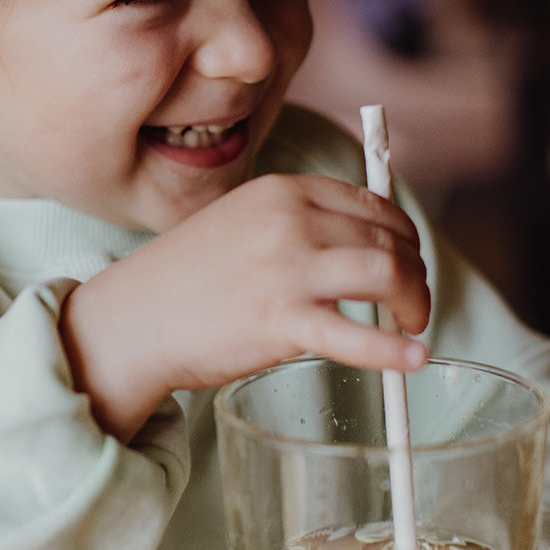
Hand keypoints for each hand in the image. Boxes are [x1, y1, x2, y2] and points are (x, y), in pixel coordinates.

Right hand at [60, 173, 429, 439]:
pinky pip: (357, 335)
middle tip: (410, 301)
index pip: (372, 203)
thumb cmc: (185, 276)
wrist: (134, 317)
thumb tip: (361, 241)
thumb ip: (294, 222)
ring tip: (411, 325)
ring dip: (415, 301)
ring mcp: (286, 269)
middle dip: (413, 271)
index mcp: (281, 191)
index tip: (406, 260)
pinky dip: (395, 349)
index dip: (403, 234)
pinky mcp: (280, 321)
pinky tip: (415, 358)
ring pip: (387, 273)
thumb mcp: (240, 222)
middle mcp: (290, 220)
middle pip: (388, 237)